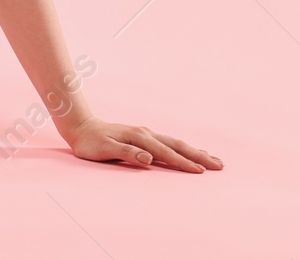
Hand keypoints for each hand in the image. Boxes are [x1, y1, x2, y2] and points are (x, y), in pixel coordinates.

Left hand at [63, 116, 222, 172]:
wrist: (80, 126)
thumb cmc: (90, 142)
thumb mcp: (104, 149)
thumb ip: (127, 153)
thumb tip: (148, 158)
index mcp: (139, 138)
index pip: (166, 153)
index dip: (183, 163)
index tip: (200, 171)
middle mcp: (146, 134)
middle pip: (177, 146)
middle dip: (199, 156)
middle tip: (219, 166)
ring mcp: (146, 134)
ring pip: (176, 143)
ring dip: (195, 152)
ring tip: (213, 160)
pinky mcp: (144, 137)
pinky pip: (169, 143)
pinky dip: (183, 148)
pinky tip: (191, 152)